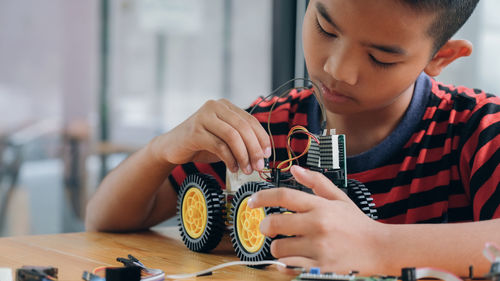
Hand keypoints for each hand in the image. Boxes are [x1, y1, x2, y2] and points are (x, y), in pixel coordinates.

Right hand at [151, 99, 270, 173]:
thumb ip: (241, 140)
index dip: (262, 138)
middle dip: (254, 149)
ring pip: (233, 136)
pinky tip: (233, 168)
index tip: (268, 154)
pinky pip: (219, 146)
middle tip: (259, 165)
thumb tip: (263, 154)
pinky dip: (229, 159)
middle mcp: (215, 107)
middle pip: (243, 127)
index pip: (250, 120)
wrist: (171, 148)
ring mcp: (203, 117)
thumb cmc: (201, 144)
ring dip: (243, 155)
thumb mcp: (224, 139)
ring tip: (246, 169)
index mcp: (225, 106)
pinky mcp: (195, 131)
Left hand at [248, 165, 386, 274]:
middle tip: (268, 229)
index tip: (252, 202)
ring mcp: (318, 248)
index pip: (283, 196)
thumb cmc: (357, 224)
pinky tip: (294, 258)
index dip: (262, 197)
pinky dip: (286, 264)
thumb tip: (294, 169)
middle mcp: (318, 225)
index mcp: (320, 206)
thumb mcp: (339, 198)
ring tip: (289, 245)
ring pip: (279, 248)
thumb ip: (316, 182)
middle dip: (266, 226)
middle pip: (274, 223)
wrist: (380, 249)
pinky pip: (289, 266)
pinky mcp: (319, 268)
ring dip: (278, 247)